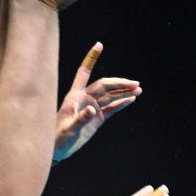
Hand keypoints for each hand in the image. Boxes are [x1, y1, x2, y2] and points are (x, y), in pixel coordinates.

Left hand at [53, 42, 140, 162]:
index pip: (84, 72)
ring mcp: (91, 108)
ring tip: (138, 90)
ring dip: (123, 92)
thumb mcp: (69, 129)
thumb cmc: (58, 138)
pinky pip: (111, 108)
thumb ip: (81, 119)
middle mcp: (84, 99)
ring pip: (110, 96)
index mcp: (74, 96)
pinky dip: (121, 103)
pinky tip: (131, 99)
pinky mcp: (96, 118)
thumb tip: (93, 110)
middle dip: (119, 83)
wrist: (57, 150)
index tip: (99, 45)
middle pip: (104, 85)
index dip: (91, 58)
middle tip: (135, 84)